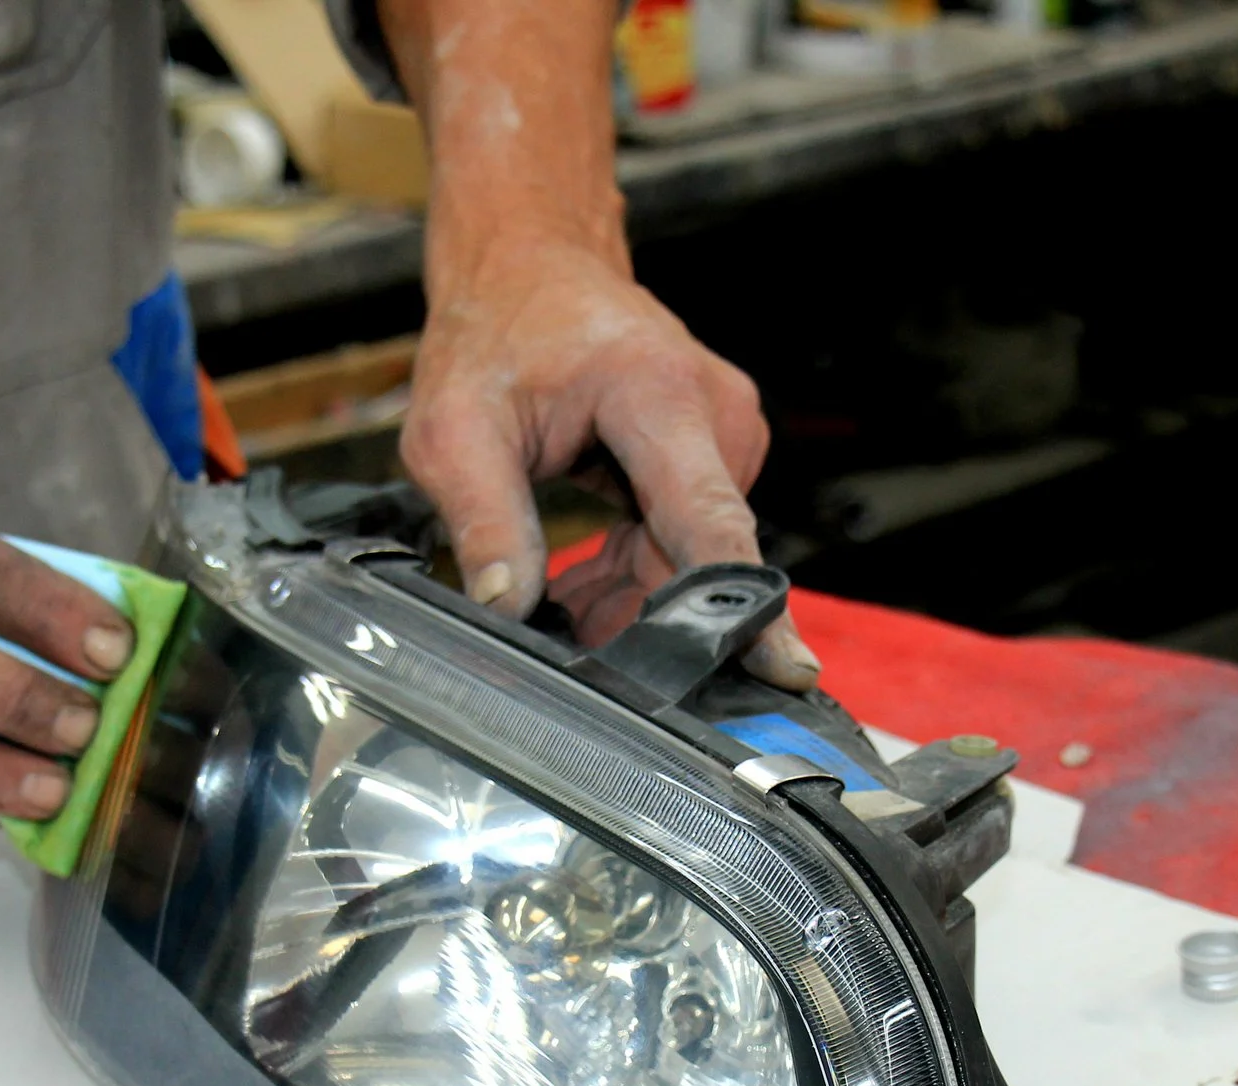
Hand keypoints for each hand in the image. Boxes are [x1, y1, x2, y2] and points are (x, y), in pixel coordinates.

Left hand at [402, 235, 819, 690]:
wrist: (529, 263)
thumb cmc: (494, 329)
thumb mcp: (453, 428)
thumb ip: (485, 520)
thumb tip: (505, 607)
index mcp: (658, 395)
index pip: (712, 523)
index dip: (746, 607)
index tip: (784, 669)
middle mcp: (714, 412)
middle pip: (698, 555)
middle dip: (641, 616)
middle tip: (564, 634)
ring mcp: (725, 432)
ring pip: (690, 556)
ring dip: (630, 592)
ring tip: (559, 593)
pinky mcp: (716, 451)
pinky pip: (686, 538)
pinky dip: (638, 569)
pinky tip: (586, 581)